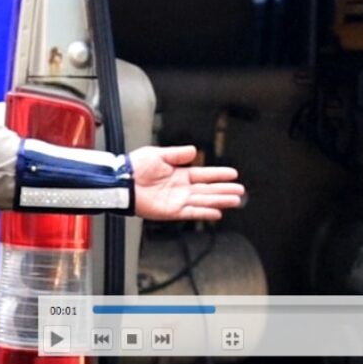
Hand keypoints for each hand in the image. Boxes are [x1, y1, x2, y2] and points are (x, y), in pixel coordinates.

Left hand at [129, 145, 243, 221]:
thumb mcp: (159, 154)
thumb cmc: (136, 167)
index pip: (204, 174)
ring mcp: (177, 200)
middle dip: (224, 190)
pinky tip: (217, 212)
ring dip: (219, 201)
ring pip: (203, 201)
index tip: (233, 174)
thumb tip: (194, 151)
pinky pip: (191, 212)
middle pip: (208, 189)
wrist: (122, 181)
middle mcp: (181, 188)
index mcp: (179, 173)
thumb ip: (177, 154)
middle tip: (241, 191)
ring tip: (235, 201)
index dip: (219, 174)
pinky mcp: (170, 211)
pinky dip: (204, 212)